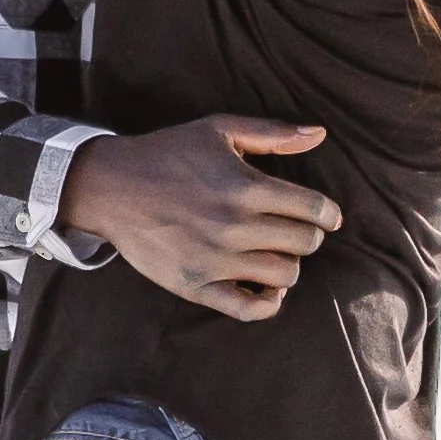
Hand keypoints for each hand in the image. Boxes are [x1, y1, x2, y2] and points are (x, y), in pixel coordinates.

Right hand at [60, 119, 341, 320]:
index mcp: (246, 187)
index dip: (328, 214)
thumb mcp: (219, 130)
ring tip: (274, 252)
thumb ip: (272, 133)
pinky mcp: (197, 286)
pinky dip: (269, 302)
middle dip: (307, 235)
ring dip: (288, 264)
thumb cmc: (169, 154)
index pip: (314, 210)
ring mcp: (216, 261)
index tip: (327, 216)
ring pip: (285, 275)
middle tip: (294, 230)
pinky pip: (250, 309)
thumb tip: (320, 133)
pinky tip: (266, 287)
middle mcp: (235, 226)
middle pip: (304, 243)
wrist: (112, 186)